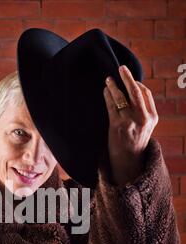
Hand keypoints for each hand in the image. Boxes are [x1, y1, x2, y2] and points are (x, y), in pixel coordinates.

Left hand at [103, 64, 158, 185]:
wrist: (128, 162)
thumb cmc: (135, 142)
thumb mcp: (145, 127)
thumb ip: (142, 111)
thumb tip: (133, 91)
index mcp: (152, 117)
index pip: (146, 94)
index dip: (137, 84)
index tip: (130, 79)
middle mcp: (142, 118)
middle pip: (135, 91)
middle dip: (127, 77)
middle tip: (121, 68)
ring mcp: (129, 121)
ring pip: (121, 97)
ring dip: (113, 86)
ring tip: (108, 80)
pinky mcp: (117, 125)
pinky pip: (111, 106)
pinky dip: (107, 96)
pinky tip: (105, 91)